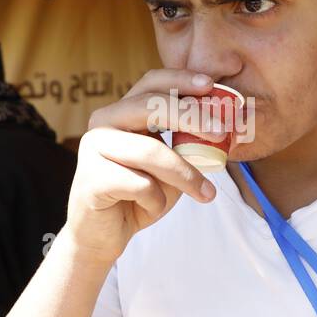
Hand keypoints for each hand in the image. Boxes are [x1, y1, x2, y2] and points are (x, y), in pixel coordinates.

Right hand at [67, 69, 221, 263]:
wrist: (102, 236)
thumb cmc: (138, 196)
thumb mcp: (169, 165)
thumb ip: (186, 143)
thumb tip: (225, 128)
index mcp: (121, 113)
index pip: (150, 83)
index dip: (180, 80)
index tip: (211, 85)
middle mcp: (103, 123)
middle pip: (150, 106)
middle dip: (191, 116)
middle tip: (221, 133)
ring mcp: (93, 149)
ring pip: (151, 151)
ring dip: (186, 175)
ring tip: (206, 193)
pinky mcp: (91, 179)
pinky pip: (141, 185)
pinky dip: (157, 200)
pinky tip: (151, 207)